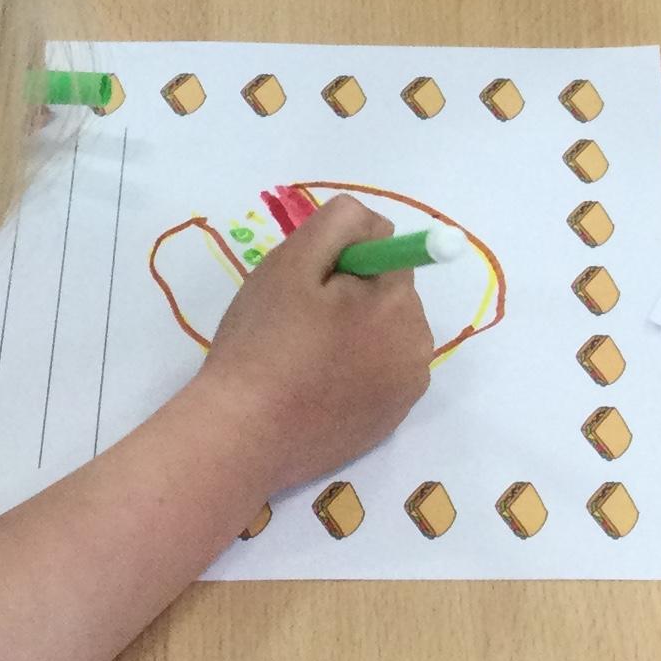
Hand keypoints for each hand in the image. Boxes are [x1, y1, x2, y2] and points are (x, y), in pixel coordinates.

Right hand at [179, 196, 431, 495]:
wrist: (242, 437)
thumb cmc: (262, 344)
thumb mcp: (292, 262)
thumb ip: (341, 224)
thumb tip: (377, 224)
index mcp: (399, 304)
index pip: (384, 256)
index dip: (340, 265)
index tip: (305, 293)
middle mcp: (418, 348)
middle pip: (388, 297)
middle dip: (351, 300)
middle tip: (297, 326)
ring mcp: (406, 391)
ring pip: (383, 336)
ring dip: (353, 336)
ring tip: (301, 360)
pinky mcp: (390, 423)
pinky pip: (378, 375)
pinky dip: (353, 373)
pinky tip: (313, 390)